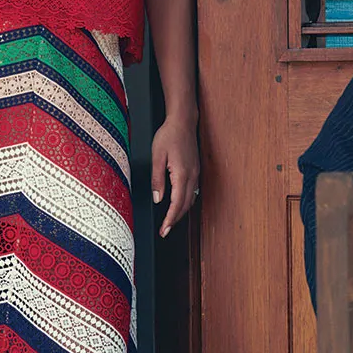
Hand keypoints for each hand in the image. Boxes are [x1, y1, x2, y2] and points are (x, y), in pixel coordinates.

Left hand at [149, 114, 200, 237]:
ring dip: (180, 212)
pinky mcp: (195, 171)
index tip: (164, 230)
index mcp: (181, 174)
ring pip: (190, 200)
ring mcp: (195, 174)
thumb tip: (158, 198)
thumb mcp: (157, 157)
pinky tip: (178, 204)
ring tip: (170, 221)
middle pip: (185, 205)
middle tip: (164, 231)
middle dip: (175, 220)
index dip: (170, 219)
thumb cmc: (169, 135)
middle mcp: (191, 176)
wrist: (183, 121)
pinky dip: (185, 202)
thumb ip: (157, 179)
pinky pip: (192, 192)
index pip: (176, 203)